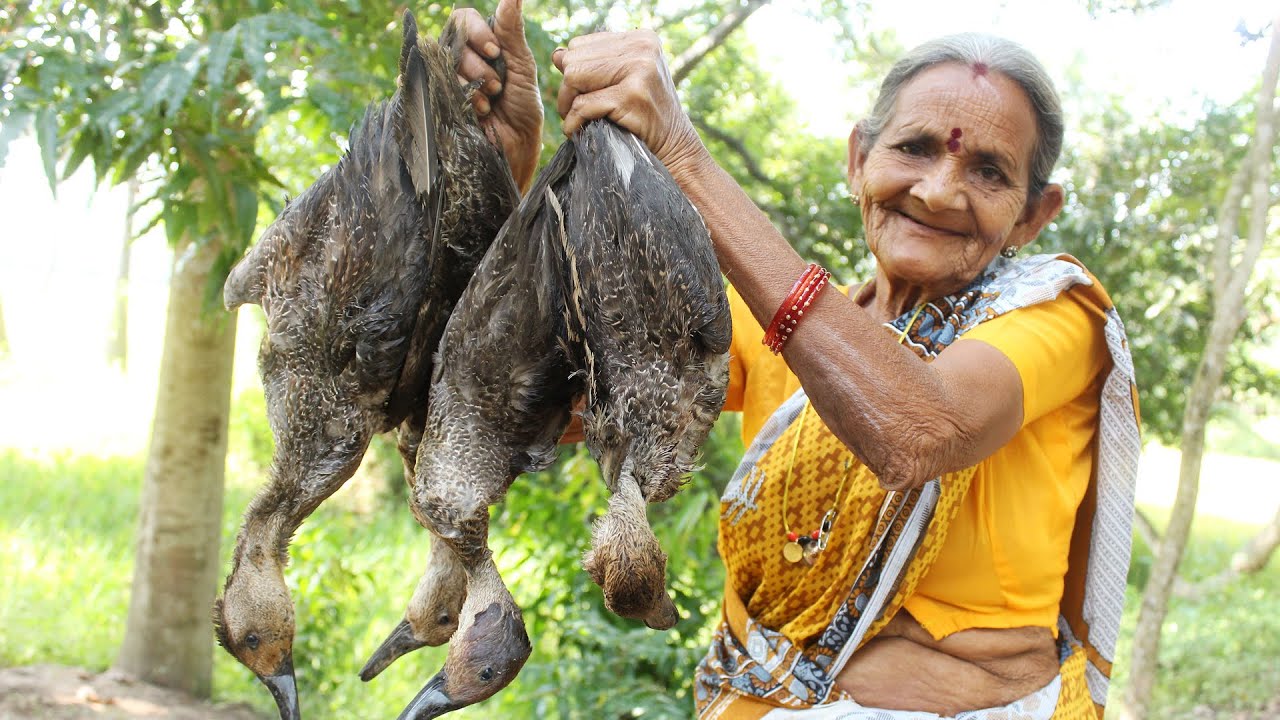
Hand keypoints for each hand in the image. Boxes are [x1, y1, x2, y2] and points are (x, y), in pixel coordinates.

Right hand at [453, 0, 542, 191]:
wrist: (515, 146)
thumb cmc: (522, 107)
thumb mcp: (522, 66)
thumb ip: (512, 31)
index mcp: (480, 44)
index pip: (463, 19)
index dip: (476, 31)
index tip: (494, 51)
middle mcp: (460, 56)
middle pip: (451, 40)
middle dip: (476, 64)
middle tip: (496, 86)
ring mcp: (445, 77)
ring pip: (441, 63)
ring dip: (469, 83)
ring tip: (488, 103)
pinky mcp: (435, 98)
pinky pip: (426, 83)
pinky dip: (450, 93)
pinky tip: (470, 107)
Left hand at [552, 30, 706, 179]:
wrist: (677, 149)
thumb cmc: (647, 116)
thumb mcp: (625, 81)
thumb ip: (595, 65)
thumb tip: (557, 55)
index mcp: (641, 39)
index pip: (580, 46)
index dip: (573, 74)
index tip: (584, 96)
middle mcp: (643, 48)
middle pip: (574, 61)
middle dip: (568, 91)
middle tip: (577, 112)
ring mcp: (639, 70)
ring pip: (574, 78)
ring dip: (568, 106)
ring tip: (579, 121)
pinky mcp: (632, 96)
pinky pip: (582, 105)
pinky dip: (574, 123)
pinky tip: (579, 132)